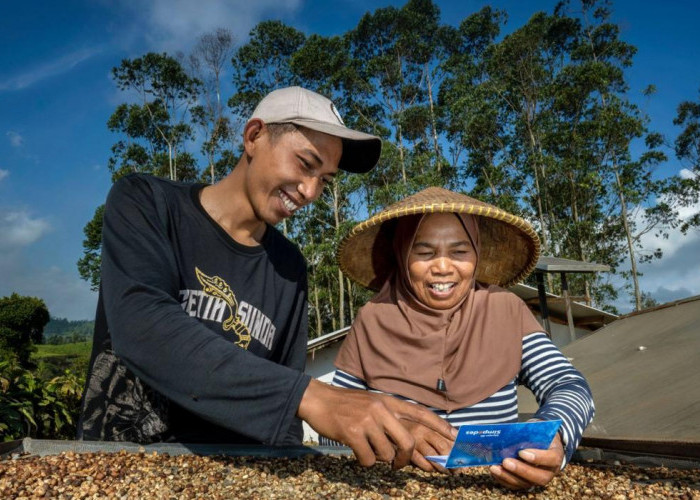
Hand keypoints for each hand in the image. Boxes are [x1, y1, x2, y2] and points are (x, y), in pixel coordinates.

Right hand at [298, 379, 456, 468]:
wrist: (318, 400)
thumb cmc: (345, 405)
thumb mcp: (371, 402)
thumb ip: (388, 415)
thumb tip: (405, 437)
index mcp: (388, 401)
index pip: (419, 413)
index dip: (438, 425)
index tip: (454, 435)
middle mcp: (381, 409)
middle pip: (408, 440)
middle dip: (406, 458)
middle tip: (398, 464)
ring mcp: (367, 420)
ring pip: (387, 453)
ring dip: (378, 458)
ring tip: (367, 449)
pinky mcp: (353, 432)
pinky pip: (368, 459)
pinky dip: (364, 461)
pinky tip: (356, 451)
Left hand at [488, 430, 563, 489]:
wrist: (542, 441)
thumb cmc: (539, 434)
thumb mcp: (538, 429)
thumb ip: (530, 432)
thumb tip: (511, 432)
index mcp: (556, 455)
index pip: (551, 459)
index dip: (537, 458)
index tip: (522, 452)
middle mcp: (549, 471)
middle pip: (539, 477)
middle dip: (521, 470)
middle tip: (506, 461)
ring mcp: (537, 478)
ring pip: (525, 483)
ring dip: (508, 476)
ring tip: (495, 467)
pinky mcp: (526, 482)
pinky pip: (515, 485)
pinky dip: (503, 479)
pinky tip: (494, 471)